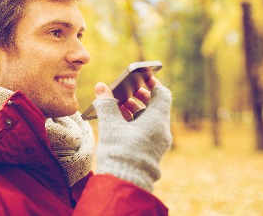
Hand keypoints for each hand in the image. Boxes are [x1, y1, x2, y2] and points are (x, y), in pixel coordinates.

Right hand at [92, 77, 171, 191]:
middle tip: (126, 92)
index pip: (162, 95)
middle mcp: (162, 131)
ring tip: (119, 106)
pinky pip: (146, 132)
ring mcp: (157, 143)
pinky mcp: (150, 153)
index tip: (141, 79)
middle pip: (155, 107)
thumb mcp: (111, 125)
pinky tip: (120, 123)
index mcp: (157, 120)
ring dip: (135, 111)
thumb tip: (100, 87)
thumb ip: (106, 104)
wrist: (124, 183)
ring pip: (149, 120)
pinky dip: (135, 124)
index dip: (152, 84)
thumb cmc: (120, 152)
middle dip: (140, 98)